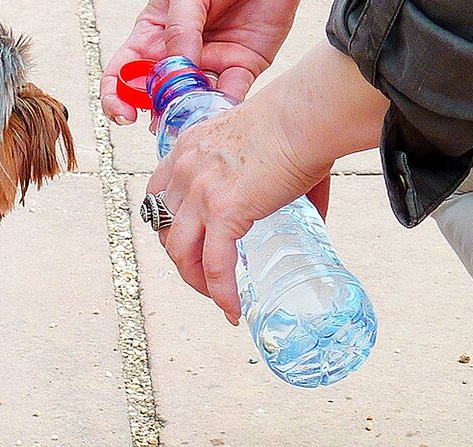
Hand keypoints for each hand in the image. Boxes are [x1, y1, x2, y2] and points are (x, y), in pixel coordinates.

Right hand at [101, 0, 300, 124]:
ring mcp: (209, 64)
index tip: (124, 114)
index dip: (117, 97)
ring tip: (189, 118)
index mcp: (154, 35)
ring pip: (192, 100)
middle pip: (156, 95)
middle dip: (155, 113)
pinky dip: (223, 107)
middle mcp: (179, 54)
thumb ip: (179, 30)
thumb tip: (174, 68)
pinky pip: (230, 94)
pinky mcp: (241, 67)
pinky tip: (216, 110)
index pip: (124, 73)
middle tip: (162, 120)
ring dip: (189, 115)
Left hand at [146, 42, 389, 323]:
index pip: (159, 195)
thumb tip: (313, 219)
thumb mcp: (264, 144)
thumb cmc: (299, 122)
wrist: (306, 114)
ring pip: (181, 254)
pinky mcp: (224, 211)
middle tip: (207, 277)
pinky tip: (233, 308)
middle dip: (182, 260)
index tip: (188, 242)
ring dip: (196, 281)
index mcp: (189, 148)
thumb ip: (274, 179)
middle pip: (165, 230)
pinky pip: (215, 265)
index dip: (169, 225)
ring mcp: (200, 193)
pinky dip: (222, 292)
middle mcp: (185, 170)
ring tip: (219, 297)